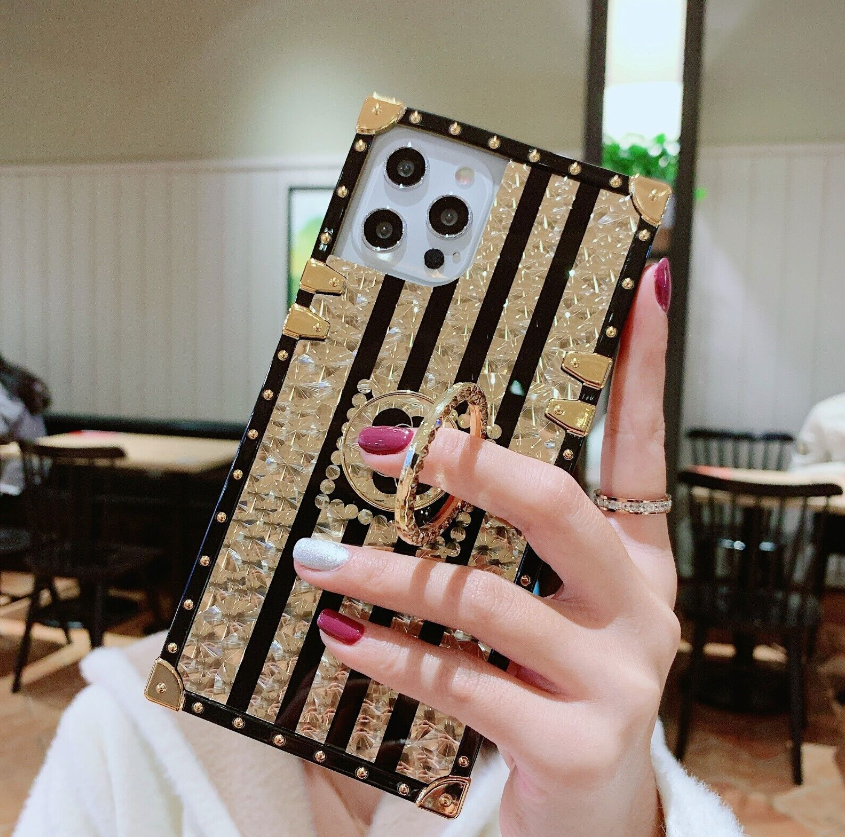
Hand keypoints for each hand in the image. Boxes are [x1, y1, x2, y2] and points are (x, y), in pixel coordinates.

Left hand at [293, 260, 678, 836]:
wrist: (591, 811)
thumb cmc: (556, 684)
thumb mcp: (553, 607)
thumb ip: (507, 549)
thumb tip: (426, 477)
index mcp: (638, 560)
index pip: (643, 446)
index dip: (642, 368)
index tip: (637, 289)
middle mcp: (640, 608)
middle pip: (556, 505)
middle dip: (467, 463)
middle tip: (388, 444)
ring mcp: (616, 678)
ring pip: (487, 598)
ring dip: (392, 572)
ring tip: (321, 557)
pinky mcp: (574, 742)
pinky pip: (463, 682)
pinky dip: (394, 654)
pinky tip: (343, 634)